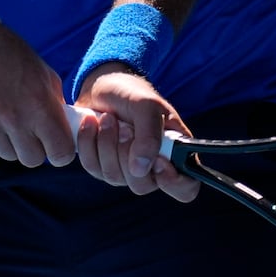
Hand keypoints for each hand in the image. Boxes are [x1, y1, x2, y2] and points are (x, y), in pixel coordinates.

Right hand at [0, 15, 77, 166]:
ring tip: (6, 118)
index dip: (61, 152)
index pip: (61, 153)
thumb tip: (66, 129)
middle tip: (29, 131)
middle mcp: (14, 118)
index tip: (56, 144)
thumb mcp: (41, 71)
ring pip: (9, 155)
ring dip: (11, 143)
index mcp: (39, 103)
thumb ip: (55, 104)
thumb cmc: (7, 53)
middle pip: (32, 160)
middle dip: (34, 149)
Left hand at [72, 65, 198, 201]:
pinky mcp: (102, 167)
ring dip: (107, 144)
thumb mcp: (146, 104)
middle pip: (141, 186)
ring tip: (107, 118)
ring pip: (114, 176)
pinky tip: (91, 123)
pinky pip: (92, 167)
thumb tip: (141, 168)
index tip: (159, 162)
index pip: (186, 188)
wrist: (104, 88)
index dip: (174, 183)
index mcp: (174, 155)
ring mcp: (126, 171)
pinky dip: (89, 143)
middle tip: (125, 128)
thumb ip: (150, 135)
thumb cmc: (132, 94)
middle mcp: (152, 169)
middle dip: (127, 154)